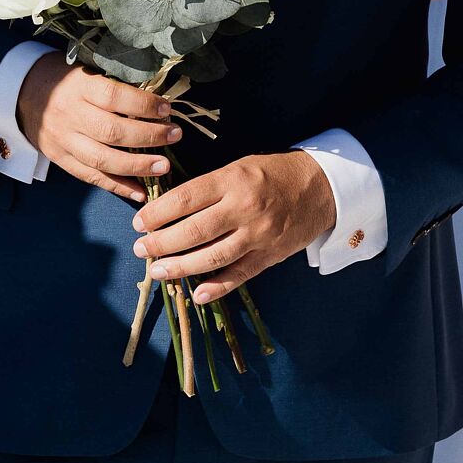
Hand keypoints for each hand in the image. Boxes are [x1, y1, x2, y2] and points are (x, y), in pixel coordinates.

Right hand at [15, 53, 180, 202]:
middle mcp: (70, 115)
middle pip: (111, 131)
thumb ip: (115, 83)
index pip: (114, 97)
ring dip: (137, 166)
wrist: (24, 93)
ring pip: (102, 159)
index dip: (143, 105)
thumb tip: (158, 99)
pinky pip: (91, 177)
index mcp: (78, 87)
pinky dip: (117, 187)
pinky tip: (141, 192)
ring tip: (163, 167)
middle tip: (175, 135)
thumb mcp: (87, 69)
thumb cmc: (66, 79)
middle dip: (148, 136)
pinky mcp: (61, 159)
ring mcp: (64, 141)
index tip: (167, 109)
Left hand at [133, 150, 337, 304]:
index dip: (158, 213)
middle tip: (141, 249)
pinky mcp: (270, 256)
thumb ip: (209, 188)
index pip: (186, 198)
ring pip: (213, 257)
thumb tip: (168, 209)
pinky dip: (217, 288)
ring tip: (157, 270)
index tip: (140, 222)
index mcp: (234, 180)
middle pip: (195, 230)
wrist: (322, 187)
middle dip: (162, 242)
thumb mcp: (239, 167)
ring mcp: (259, 235)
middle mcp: (245, 208)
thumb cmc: (273, 174)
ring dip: (181, 267)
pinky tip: (196, 294)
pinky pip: (240, 275)